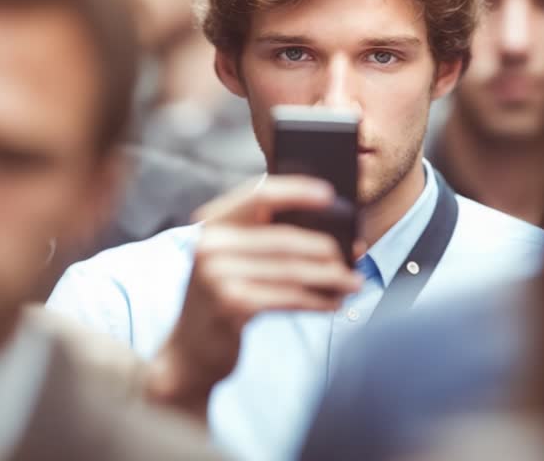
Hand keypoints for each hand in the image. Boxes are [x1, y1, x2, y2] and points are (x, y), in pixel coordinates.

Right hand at [145, 176, 362, 418]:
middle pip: (283, 238)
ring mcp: (217, 277)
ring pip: (291, 270)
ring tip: (353, 282)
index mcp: (212, 225)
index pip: (258, 195)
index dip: (296, 191)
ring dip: (330, 277)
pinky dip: (316, 300)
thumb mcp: (232, 262)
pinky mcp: (231, 306)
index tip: (330, 195)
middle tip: (354, 257)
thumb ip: (266, 240)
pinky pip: (288, 298)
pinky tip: (333, 303)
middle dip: (327, 248)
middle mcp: (209, 246)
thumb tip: (330, 234)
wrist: (189, 353)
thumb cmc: (221, 300)